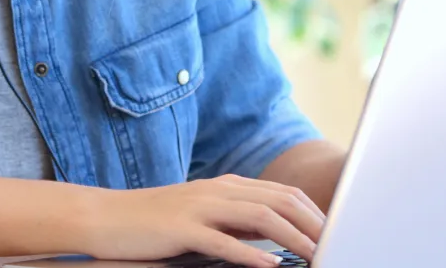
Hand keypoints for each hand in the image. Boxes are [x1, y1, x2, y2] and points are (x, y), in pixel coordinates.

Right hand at [83, 174, 324, 267]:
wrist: (107, 217)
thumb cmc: (156, 223)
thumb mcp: (203, 217)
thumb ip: (238, 221)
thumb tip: (276, 234)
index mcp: (227, 185)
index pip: (283, 194)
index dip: (314, 213)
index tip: (336, 234)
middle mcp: (218, 189)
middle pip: (279, 201)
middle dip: (314, 223)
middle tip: (338, 244)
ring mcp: (200, 206)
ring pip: (259, 216)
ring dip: (293, 237)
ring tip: (318, 255)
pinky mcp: (182, 227)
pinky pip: (223, 240)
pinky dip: (251, 253)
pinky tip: (271, 266)